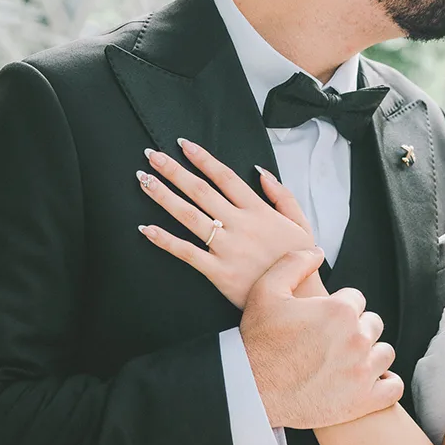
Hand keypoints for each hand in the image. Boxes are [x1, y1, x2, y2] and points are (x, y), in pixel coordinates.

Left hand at [137, 140, 321, 306]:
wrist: (299, 299)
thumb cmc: (299, 261)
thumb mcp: (300, 222)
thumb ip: (282, 195)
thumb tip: (261, 172)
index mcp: (259, 210)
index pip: (225, 176)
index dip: (202, 159)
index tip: (182, 145)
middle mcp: (240, 224)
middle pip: (200, 190)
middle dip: (173, 170)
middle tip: (151, 155)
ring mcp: (228, 248)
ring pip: (189, 216)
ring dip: (163, 196)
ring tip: (144, 180)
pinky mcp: (219, 272)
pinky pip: (187, 253)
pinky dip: (166, 241)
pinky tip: (146, 229)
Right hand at [241, 249, 403, 429]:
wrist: (250, 390)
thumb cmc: (257, 340)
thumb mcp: (266, 291)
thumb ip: (295, 263)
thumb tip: (319, 252)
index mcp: (339, 311)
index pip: (356, 299)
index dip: (339, 307)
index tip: (323, 320)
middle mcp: (357, 339)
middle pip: (373, 324)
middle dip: (355, 329)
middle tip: (332, 341)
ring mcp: (362, 372)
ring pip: (385, 353)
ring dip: (371, 354)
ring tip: (348, 360)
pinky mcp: (363, 400)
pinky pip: (393, 388)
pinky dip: (385, 383)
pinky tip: (368, 380)